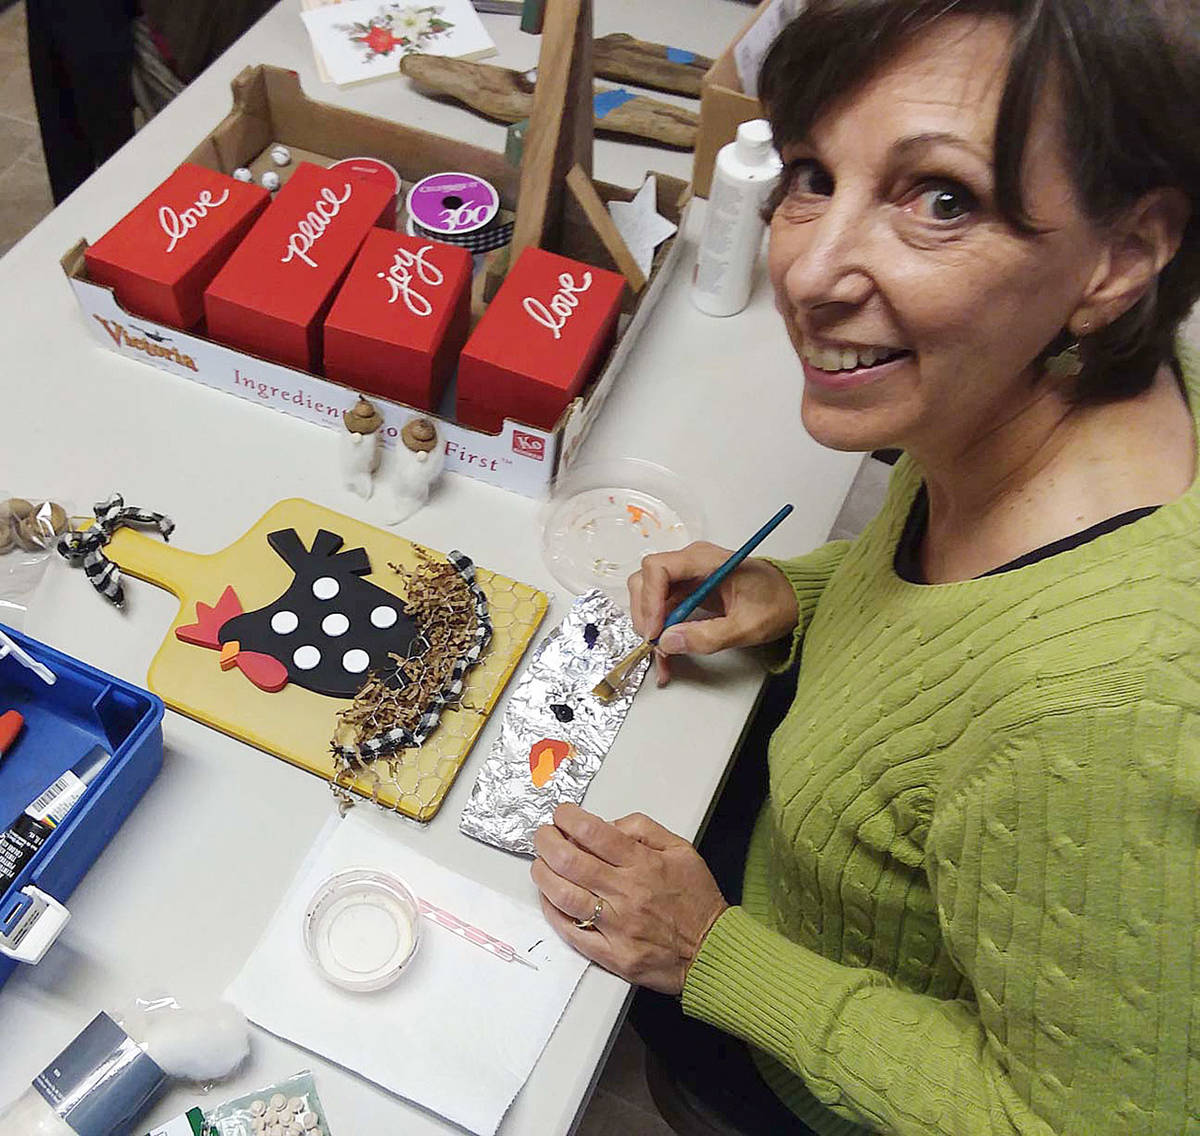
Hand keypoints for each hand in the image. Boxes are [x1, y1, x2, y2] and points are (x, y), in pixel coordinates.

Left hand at [531, 803, 727, 994]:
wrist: (712, 950)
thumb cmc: (696, 900)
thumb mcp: (681, 849)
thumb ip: (643, 829)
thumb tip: (606, 825)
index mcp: (644, 864)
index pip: (594, 833)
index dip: (569, 818)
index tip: (561, 814)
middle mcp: (628, 893)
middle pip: (571, 862)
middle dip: (547, 842)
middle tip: (543, 835)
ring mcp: (617, 926)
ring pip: (565, 896)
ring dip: (544, 875)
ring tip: (540, 864)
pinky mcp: (612, 955)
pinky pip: (571, 932)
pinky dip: (553, 912)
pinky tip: (549, 897)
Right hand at [628, 542, 797, 684]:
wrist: (792, 597)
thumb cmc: (777, 602)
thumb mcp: (747, 626)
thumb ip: (708, 635)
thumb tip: (668, 642)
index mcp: (705, 560)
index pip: (658, 568)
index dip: (650, 599)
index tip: (655, 630)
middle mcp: (691, 562)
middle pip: (646, 580)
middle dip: (645, 615)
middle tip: (655, 645)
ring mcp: (688, 576)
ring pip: (650, 596)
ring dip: (650, 626)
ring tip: (663, 657)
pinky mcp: (688, 591)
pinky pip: (663, 608)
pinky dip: (661, 631)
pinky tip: (668, 653)